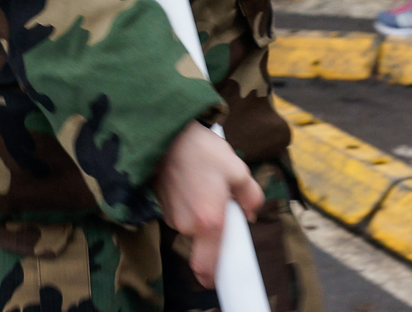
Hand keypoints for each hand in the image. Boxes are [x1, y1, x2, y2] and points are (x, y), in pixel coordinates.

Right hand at [155, 123, 262, 287]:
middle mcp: (187, 226)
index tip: (223, 273)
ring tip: (204, 186)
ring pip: (192, 227)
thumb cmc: (203, 151)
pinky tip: (191, 183)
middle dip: (214, 229)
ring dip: (201, 215)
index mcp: (209, 222)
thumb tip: (250, 213)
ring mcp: (171, 217)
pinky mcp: (161, 206)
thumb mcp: (237, 169)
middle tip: (221, 202)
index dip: (214, 277)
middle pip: (204, 243)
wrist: (167, 133)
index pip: (206, 268)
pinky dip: (189, 206)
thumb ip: (250, 196)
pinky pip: (181, 215)